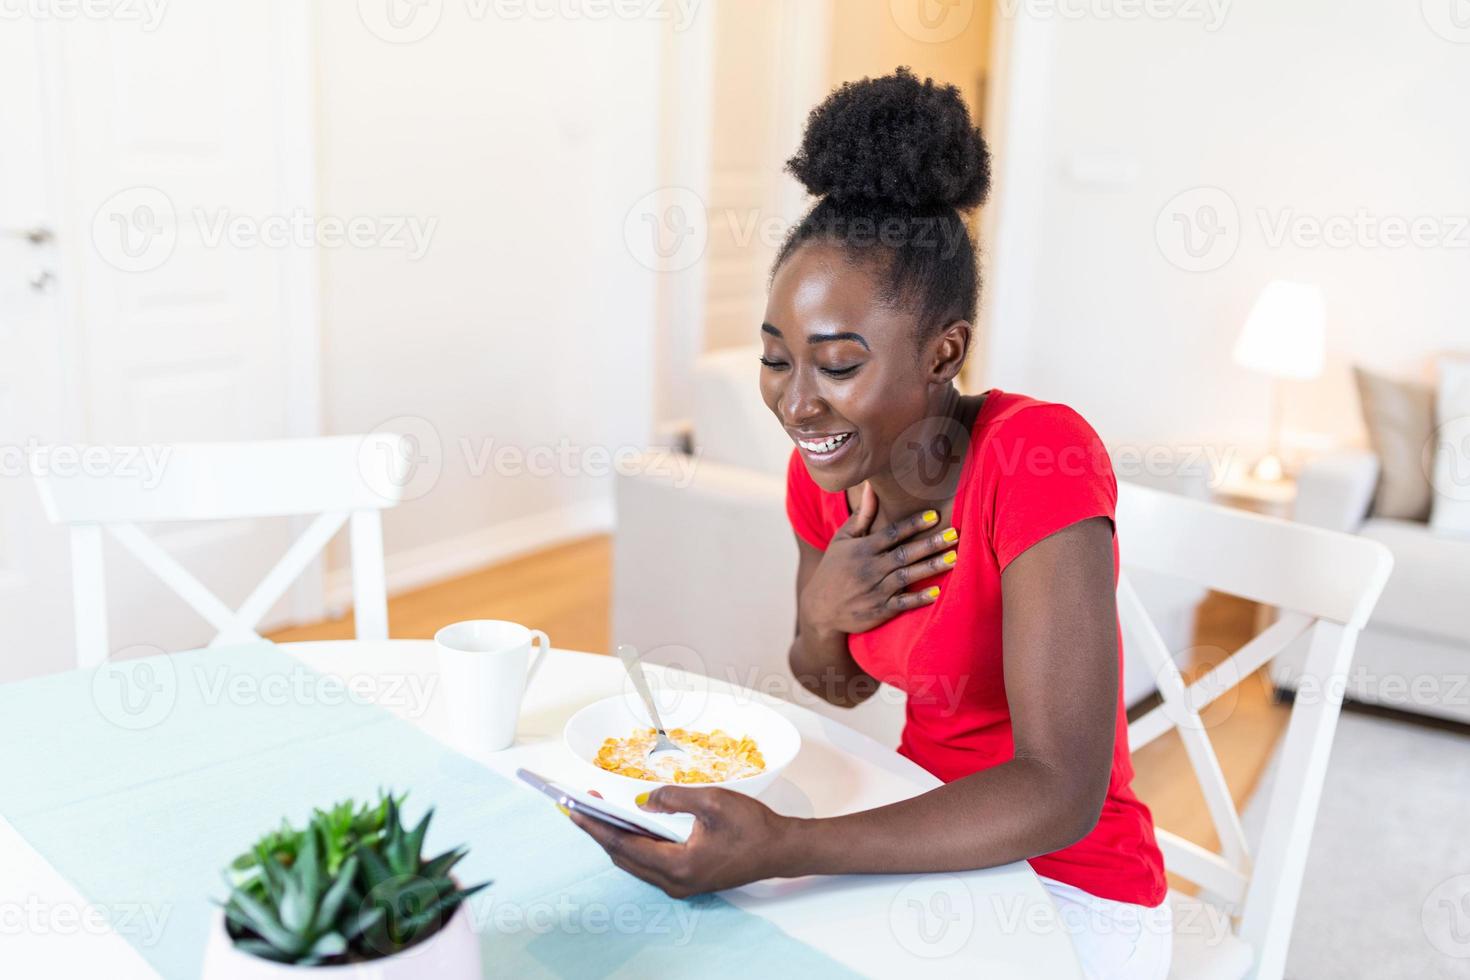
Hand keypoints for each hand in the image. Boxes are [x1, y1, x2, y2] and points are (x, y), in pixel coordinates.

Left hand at [568, 786, 798, 898]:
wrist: (780, 850)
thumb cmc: (752, 827)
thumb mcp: (713, 801)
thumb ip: (673, 798)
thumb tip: (642, 801)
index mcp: (678, 866)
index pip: (624, 845)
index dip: (596, 826)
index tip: (573, 809)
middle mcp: (674, 882)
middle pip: (623, 857)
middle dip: (599, 831)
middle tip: (577, 806)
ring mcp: (680, 885)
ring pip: (634, 862)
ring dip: (614, 838)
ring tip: (596, 813)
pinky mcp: (686, 880)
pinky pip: (648, 863)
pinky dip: (633, 844)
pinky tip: (627, 825)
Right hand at [798, 483, 957, 635]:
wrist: (820, 608)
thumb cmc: (834, 568)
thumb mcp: (842, 539)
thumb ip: (862, 515)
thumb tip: (872, 486)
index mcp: (863, 549)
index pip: (892, 533)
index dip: (913, 524)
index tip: (934, 515)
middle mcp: (870, 568)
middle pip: (904, 553)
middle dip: (930, 544)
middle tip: (954, 534)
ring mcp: (875, 590)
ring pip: (907, 576)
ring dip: (931, 567)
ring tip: (953, 558)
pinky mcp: (879, 611)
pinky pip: (902, 604)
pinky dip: (919, 599)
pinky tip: (937, 592)